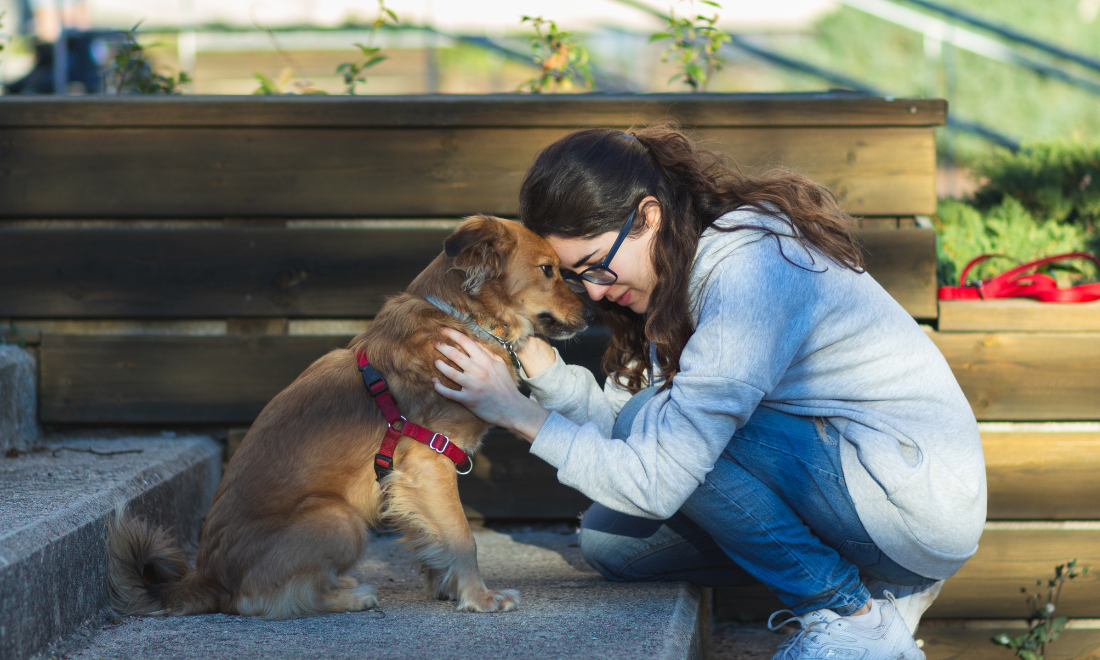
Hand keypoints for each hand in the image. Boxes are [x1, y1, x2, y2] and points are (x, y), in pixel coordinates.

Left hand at [433, 327, 550, 441]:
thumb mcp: (500, 365)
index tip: (442, 330)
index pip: (466, 341)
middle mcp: (478, 371)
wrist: (512, 408)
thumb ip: (488, 353)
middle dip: (441, 346)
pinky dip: (439, 387)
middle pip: (454, 354)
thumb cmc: (506, 385)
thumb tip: (475, 342)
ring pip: (450, 372)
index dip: (452, 333)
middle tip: (434, 343)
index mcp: (485, 360)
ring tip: (435, 361)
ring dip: (439, 365)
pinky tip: (434, 382)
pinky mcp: (468, 399)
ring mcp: (472, 385)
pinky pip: (449, 393)